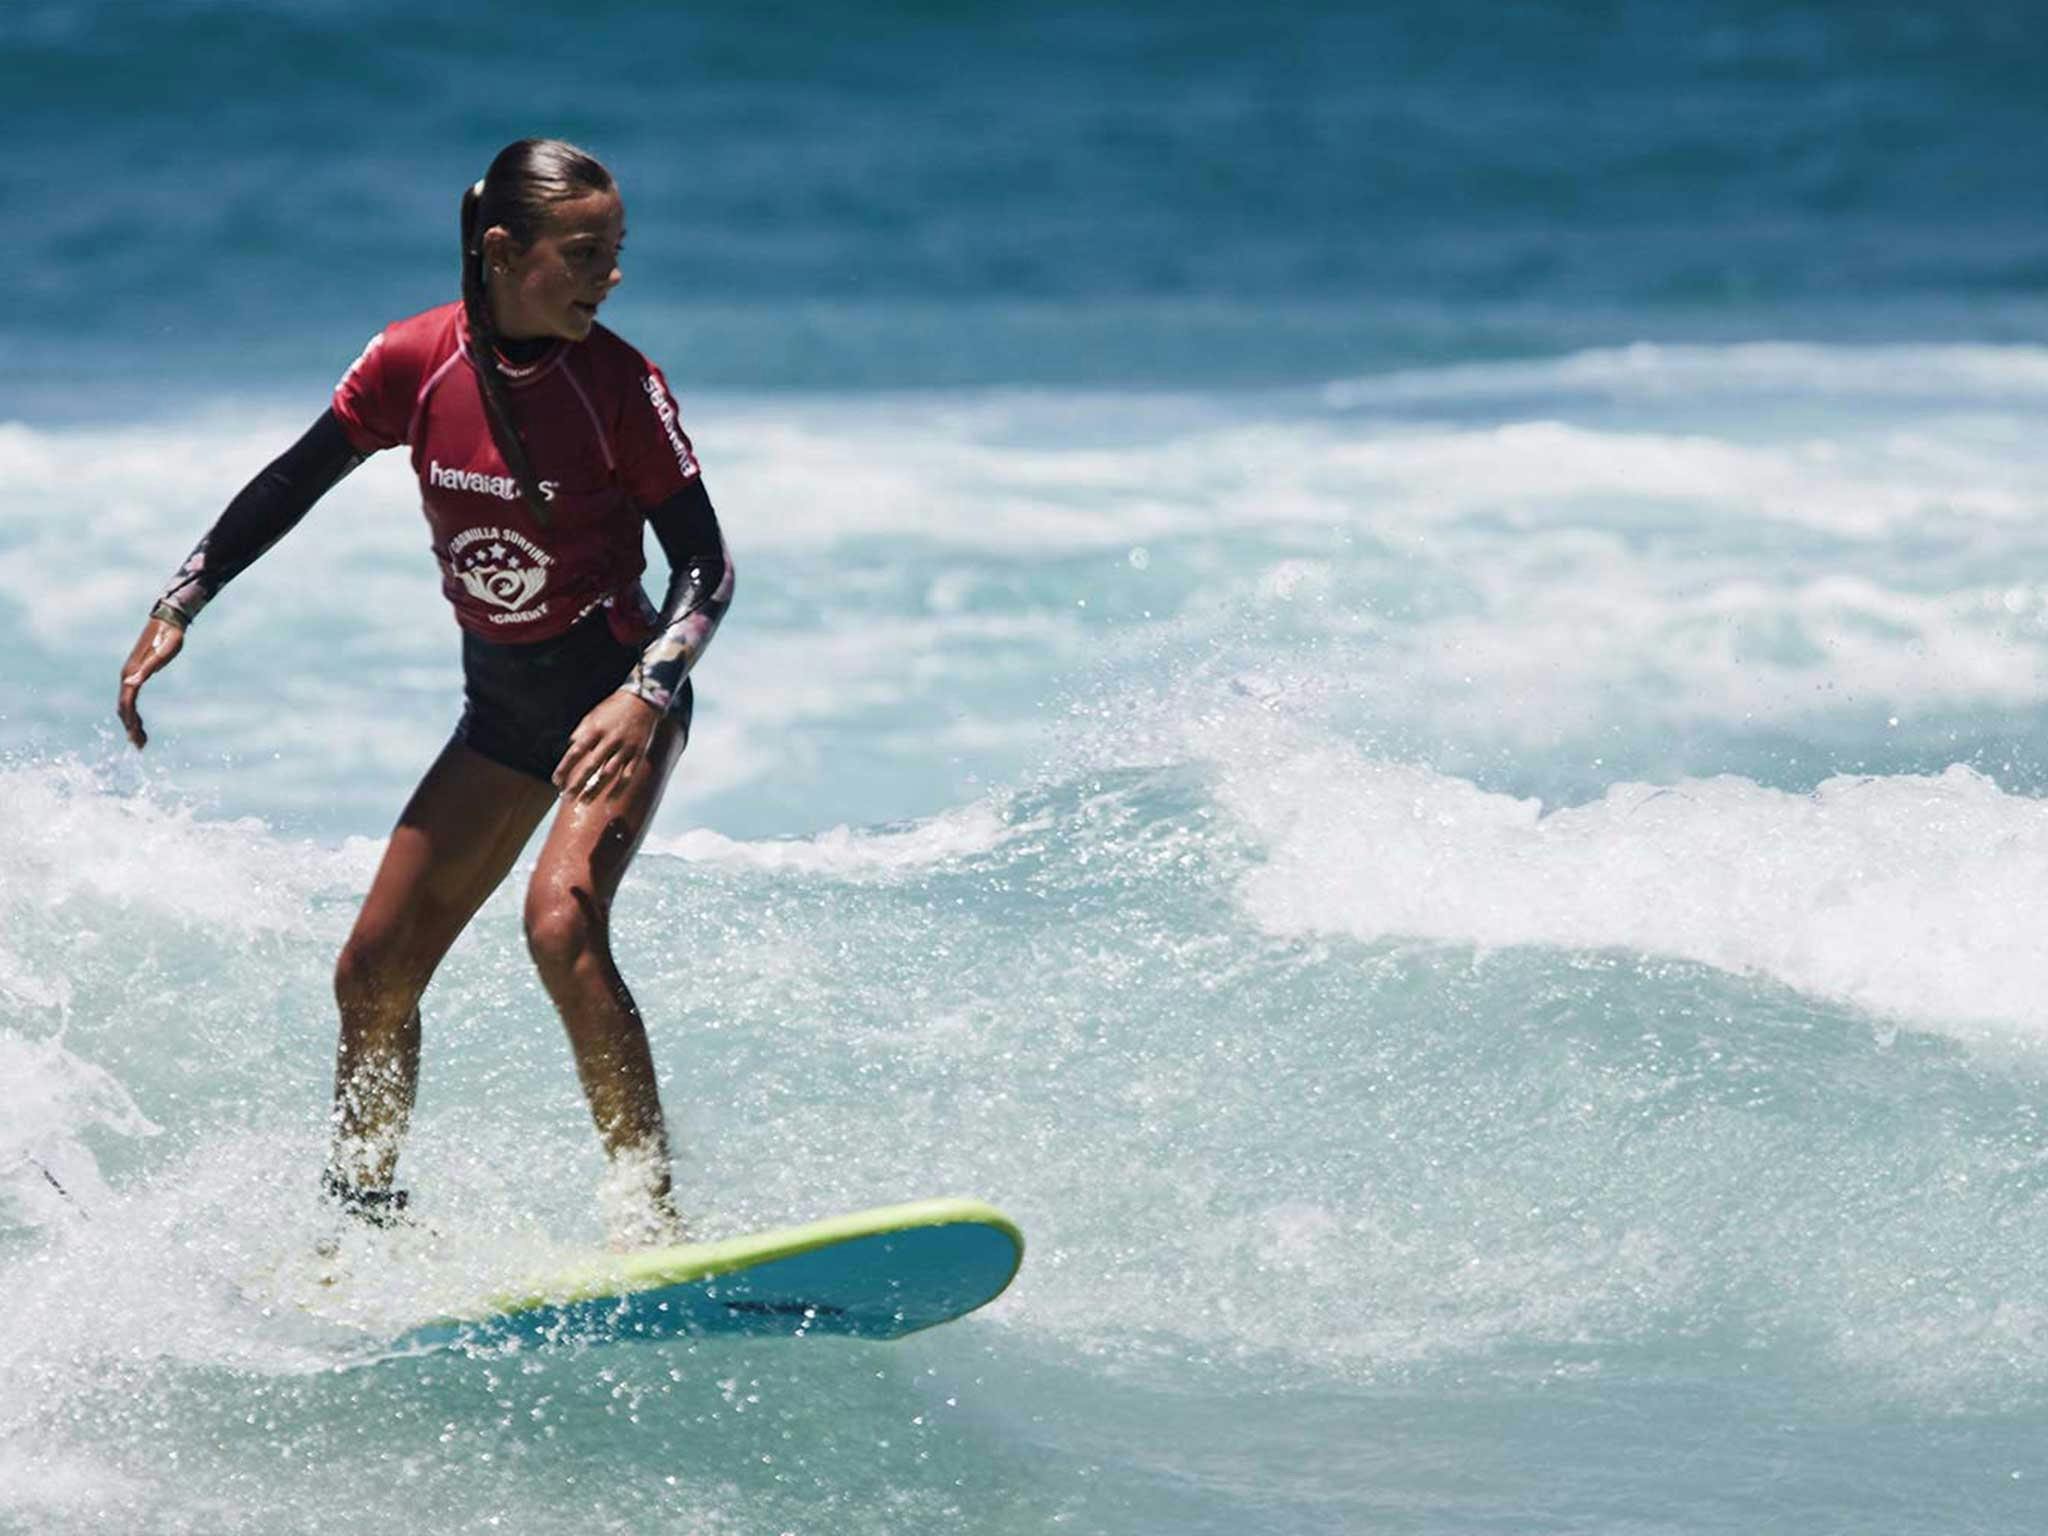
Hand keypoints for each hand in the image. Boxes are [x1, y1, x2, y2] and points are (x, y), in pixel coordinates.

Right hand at [116, 616, 185, 748]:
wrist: (169, 621)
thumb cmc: (170, 637)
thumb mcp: (164, 653)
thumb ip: (147, 669)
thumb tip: (129, 684)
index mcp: (131, 673)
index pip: (126, 704)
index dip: (130, 722)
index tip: (136, 740)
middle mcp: (127, 676)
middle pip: (123, 708)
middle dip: (130, 728)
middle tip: (140, 746)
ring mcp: (130, 675)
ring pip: (126, 705)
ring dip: (131, 723)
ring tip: (140, 742)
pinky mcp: (136, 674)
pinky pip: (131, 699)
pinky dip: (134, 713)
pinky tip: (140, 724)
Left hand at [553, 690, 662, 801]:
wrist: (643, 700)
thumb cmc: (614, 709)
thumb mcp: (594, 715)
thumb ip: (581, 732)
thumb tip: (570, 747)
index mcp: (595, 729)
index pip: (576, 752)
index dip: (565, 768)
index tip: (556, 781)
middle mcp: (610, 739)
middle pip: (591, 766)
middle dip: (577, 783)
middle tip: (567, 797)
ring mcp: (625, 747)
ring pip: (609, 774)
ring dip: (595, 790)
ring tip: (584, 802)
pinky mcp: (638, 753)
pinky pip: (628, 775)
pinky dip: (619, 789)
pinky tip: (609, 801)